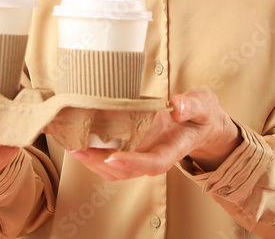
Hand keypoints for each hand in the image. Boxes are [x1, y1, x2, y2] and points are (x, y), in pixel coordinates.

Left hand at [65, 87, 241, 180]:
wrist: (200, 123)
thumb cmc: (201, 114)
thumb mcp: (204, 103)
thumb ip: (193, 104)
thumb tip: (176, 105)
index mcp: (173, 149)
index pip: (153, 163)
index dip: (132, 163)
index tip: (112, 157)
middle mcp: (154, 157)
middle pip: (124, 170)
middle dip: (98, 162)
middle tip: (75, 148)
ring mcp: (141, 156)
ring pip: (113, 169)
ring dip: (90, 160)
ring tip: (70, 144)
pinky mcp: (132, 150)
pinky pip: (110, 158)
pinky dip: (92, 152)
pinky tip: (78, 140)